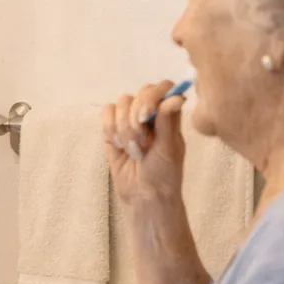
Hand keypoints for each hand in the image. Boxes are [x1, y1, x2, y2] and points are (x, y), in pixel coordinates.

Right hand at [103, 81, 186, 208]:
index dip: (153, 96)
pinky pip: (107, 113)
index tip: (148, 115)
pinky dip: (110, 128)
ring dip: (125, 128)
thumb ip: (168, 121)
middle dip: (137, 118)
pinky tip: (118, 145)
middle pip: (141, 92)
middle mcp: (151, 112)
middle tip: (142, 144)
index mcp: (170, 114)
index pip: (163, 87)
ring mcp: (131, 118)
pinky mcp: (112, 128)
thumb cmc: (163, 175)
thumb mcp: (169, 149)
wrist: (143, 196)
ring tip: (133, 151)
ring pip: (122, 102)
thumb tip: (176, 96)